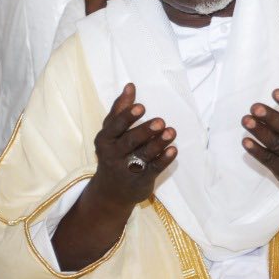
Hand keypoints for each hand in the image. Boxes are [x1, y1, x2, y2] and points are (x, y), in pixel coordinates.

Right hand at [90, 83, 176, 207]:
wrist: (110, 191)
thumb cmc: (113, 153)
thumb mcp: (111, 133)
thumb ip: (120, 110)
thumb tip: (130, 86)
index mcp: (105, 140)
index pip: (115, 127)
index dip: (127, 117)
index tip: (141, 107)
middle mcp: (113, 154)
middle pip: (129, 141)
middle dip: (145, 131)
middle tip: (160, 121)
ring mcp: (127, 169)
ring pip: (144, 155)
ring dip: (158, 143)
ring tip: (171, 131)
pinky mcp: (141, 180)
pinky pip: (154, 168)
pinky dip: (164, 159)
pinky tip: (173, 150)